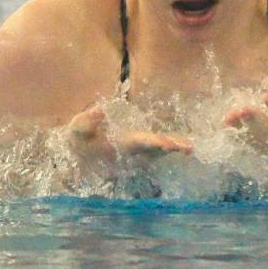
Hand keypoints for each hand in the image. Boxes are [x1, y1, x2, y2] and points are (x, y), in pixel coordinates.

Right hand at [67, 106, 192, 162]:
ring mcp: (138, 154)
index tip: (165, 143)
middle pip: (154, 150)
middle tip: (188, 147)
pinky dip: (173, 148)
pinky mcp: (142, 152)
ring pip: (160, 152)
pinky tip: (187, 147)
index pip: (137, 143)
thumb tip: (101, 109)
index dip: (152, 142)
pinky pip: (160, 151)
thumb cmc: (79, 140)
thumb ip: (87, 120)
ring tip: (190, 148)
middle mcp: (131, 153)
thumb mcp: (77, 129)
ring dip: (175, 149)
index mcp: (119, 146)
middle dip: (170, 147)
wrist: (80, 158)